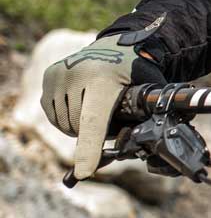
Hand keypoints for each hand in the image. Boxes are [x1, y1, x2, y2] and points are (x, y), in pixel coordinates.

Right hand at [40, 36, 164, 178]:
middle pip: (79, 127)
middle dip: (95, 132)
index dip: (89, 150)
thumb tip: (154, 145)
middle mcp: (76, 74)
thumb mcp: (150, 89)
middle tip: (113, 116)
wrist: (119, 44)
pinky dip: (67, 116)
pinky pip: (53, 114)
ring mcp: (59, 75)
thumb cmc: (138, 72)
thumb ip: (149, 114)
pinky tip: (83, 102)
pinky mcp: (49, 76)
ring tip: (99, 106)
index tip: (84, 173)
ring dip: (80, 126)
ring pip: (64, 124)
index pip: (93, 122)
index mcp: (104, 80)